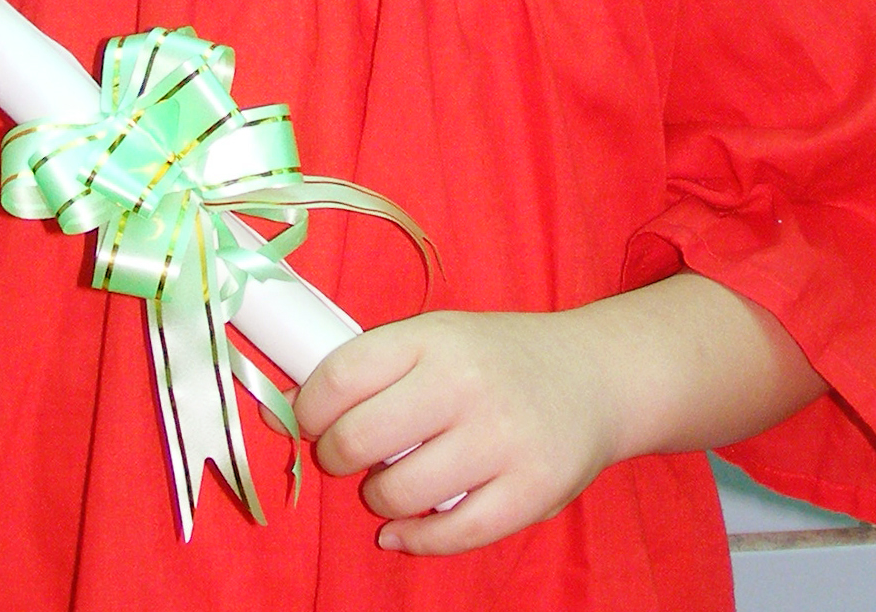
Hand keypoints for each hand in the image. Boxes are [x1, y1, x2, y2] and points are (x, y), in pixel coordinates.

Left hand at [295, 310, 621, 554]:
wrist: (594, 376)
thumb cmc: (496, 359)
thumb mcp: (436, 338)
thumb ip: (367, 369)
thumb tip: (281, 410)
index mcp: (436, 337)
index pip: (342, 376)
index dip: (310, 408)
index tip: (310, 420)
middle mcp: (466, 384)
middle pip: (360, 438)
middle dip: (336, 456)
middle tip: (347, 454)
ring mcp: (502, 440)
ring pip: (399, 493)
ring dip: (378, 497)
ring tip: (391, 481)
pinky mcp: (529, 492)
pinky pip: (449, 535)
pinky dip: (414, 538)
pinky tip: (405, 527)